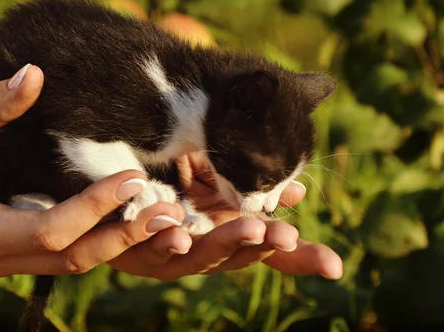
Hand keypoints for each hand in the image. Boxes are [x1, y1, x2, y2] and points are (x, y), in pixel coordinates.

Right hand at [0, 64, 185, 276]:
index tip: (134, 176)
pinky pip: (81, 249)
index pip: (49, 228)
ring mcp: (20, 260)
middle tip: (171, 210)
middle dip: (124, 234)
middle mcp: (4, 257)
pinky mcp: (34, 250)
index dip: (93, 205)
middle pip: (75, 255)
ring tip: (172, 216)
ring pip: (83, 259)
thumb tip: (34, 73)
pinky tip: (148, 216)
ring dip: (128, 240)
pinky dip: (114, 237)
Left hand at [108, 152, 342, 279]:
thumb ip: (255, 188)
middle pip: (238, 254)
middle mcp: (200, 247)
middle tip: (285, 233)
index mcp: (225, 231)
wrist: (110, 181)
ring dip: (225, 243)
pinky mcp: (129, 248)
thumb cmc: (169, 180)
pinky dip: (165, 239)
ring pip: (198, 256)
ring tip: (250, 228)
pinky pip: (148, 245)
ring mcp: (166, 253)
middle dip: (263, 243)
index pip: (267, 249)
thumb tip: (300, 191)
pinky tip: (178, 229)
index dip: (300, 259)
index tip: (333, 266)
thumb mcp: (219, 177)